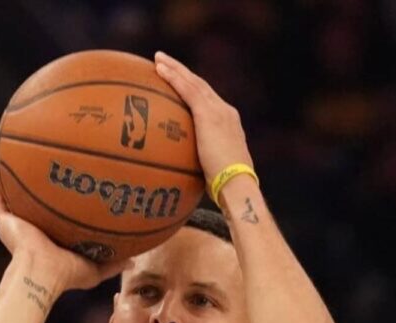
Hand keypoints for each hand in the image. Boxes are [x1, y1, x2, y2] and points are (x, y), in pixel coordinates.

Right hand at [0, 177, 125, 292]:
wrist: (41, 273)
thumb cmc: (66, 274)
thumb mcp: (95, 269)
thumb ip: (113, 264)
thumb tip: (133, 262)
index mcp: (50, 241)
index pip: (55, 220)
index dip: (62, 206)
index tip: (73, 189)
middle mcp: (32, 231)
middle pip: (35, 207)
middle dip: (41, 190)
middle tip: (51, 169)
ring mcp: (16, 226)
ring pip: (14, 200)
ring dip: (16, 183)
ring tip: (22, 160)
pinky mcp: (4, 222)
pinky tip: (3, 166)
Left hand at [152, 52, 253, 187]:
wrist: (237, 184)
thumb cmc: (226, 189)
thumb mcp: (212, 173)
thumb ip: (199, 167)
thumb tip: (181, 176)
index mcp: (229, 123)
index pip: (208, 101)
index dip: (192, 89)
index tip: (178, 82)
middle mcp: (225, 112)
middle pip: (201, 86)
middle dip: (183, 73)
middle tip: (164, 62)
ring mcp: (219, 111)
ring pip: (193, 82)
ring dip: (175, 69)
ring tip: (158, 59)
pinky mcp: (209, 114)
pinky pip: (188, 90)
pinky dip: (174, 78)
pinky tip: (159, 70)